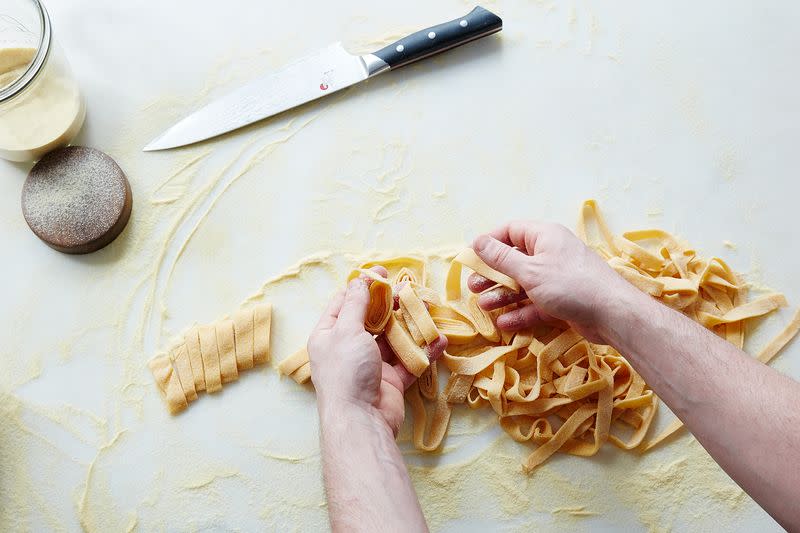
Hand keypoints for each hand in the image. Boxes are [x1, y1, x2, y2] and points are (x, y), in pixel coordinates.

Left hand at [308, 267, 446, 435]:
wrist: (360, 420)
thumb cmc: (347, 371)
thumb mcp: (347, 331)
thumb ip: (357, 304)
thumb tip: (361, 280)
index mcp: (329, 335)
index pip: (343, 303)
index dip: (362, 287)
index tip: (382, 274)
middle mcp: (348, 348)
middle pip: (371, 319)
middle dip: (390, 304)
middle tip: (407, 290)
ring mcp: (370, 365)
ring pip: (392, 339)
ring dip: (409, 325)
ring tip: (425, 310)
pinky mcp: (390, 380)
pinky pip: (408, 361)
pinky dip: (423, 351)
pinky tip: (438, 340)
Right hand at [469, 221, 636, 343]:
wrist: (613, 314)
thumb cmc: (570, 284)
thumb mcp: (530, 270)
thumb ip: (501, 258)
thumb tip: (477, 241)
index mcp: (544, 237)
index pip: (510, 231)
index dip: (489, 243)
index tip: (471, 257)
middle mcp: (550, 254)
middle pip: (514, 260)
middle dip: (493, 274)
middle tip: (474, 287)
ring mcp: (556, 278)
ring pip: (523, 284)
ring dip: (503, 295)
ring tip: (485, 307)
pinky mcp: (562, 301)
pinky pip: (535, 304)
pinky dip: (520, 312)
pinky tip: (504, 323)